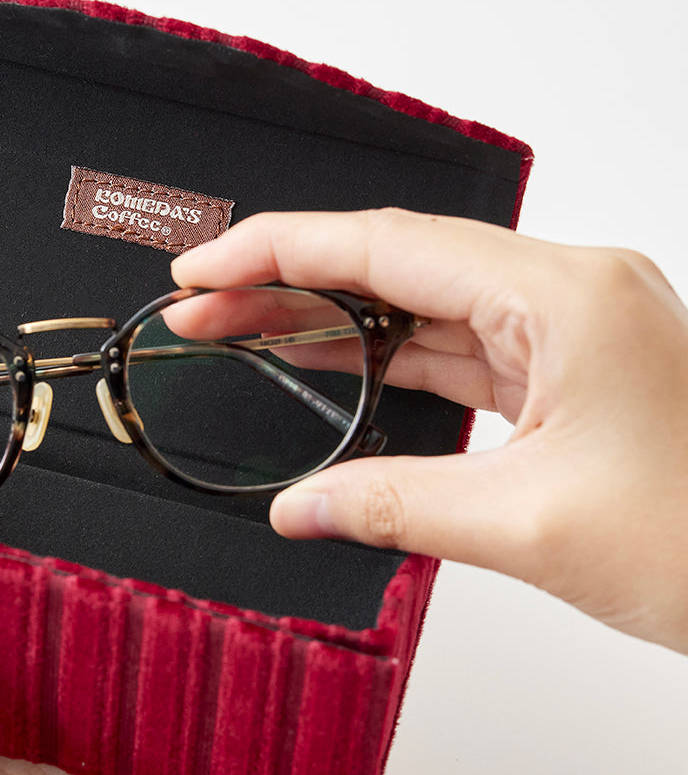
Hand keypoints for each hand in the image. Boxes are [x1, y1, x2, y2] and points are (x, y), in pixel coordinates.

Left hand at [0, 532, 202, 774]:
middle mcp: (10, 710)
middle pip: (24, 605)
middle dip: (32, 553)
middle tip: (35, 475)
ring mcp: (86, 730)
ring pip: (101, 630)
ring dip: (107, 590)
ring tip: (109, 521)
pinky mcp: (156, 755)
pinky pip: (174, 681)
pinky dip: (182, 645)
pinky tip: (177, 602)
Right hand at [173, 208, 687, 654]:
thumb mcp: (530, 526)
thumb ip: (393, 505)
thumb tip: (299, 508)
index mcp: (565, 295)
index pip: (388, 247)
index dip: (281, 252)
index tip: (206, 270)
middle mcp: (569, 291)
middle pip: (396, 265)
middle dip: (290, 283)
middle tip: (202, 307)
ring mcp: (572, 328)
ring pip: (422, 306)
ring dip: (331, 322)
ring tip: (242, 332)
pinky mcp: (570, 370)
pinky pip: (457, 348)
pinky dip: (387, 360)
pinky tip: (327, 367)